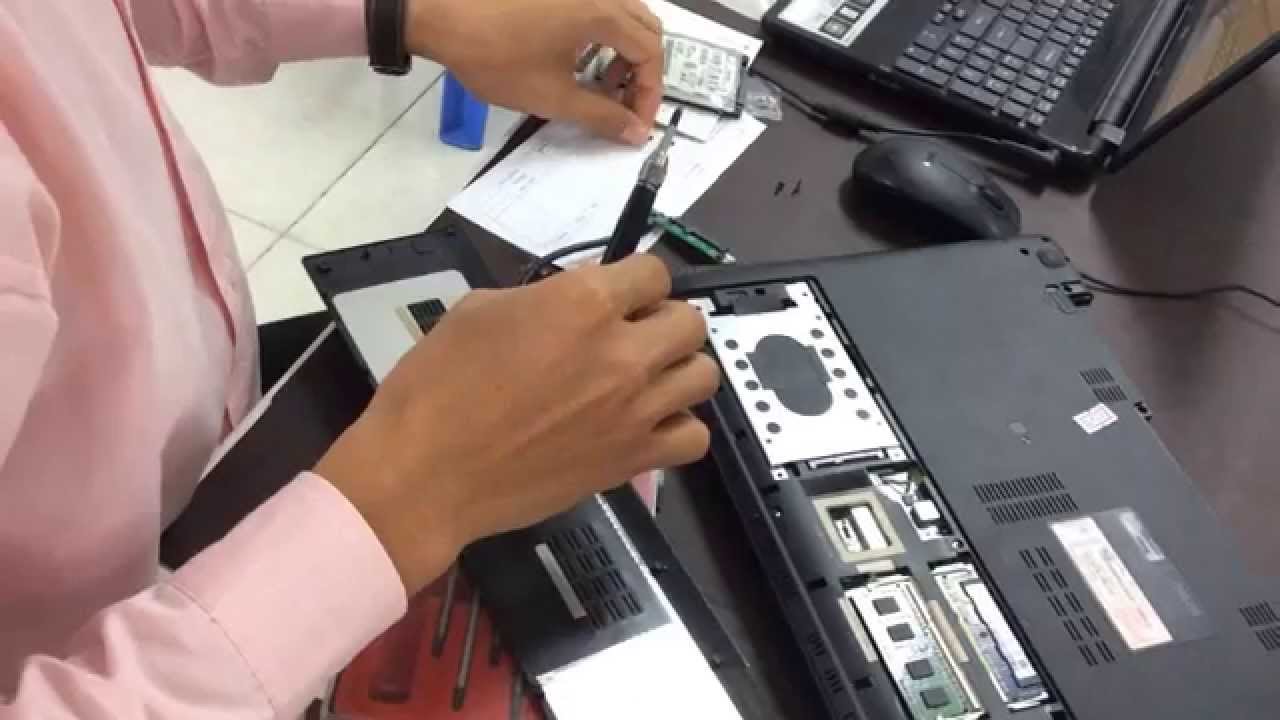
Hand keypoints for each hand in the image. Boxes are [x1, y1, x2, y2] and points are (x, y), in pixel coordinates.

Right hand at [316, 256, 717, 593]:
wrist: (426, 473)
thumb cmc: (437, 385)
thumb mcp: (480, 310)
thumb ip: (542, 298)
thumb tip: (572, 304)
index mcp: (585, 301)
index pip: (654, 272)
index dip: (635, 282)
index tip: (618, 297)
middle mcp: (624, 351)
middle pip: (690, 322)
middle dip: (663, 322)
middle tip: (630, 337)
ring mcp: (636, 409)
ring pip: (704, 375)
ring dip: (678, 371)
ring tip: (645, 381)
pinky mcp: (634, 460)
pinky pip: (694, 438)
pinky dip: (679, 429)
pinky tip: (648, 427)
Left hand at [405, 0, 663, 143]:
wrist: (439, 16)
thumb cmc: (495, 57)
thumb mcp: (552, 96)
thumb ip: (601, 116)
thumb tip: (635, 132)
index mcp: (602, 12)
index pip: (651, 53)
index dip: (650, 93)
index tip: (635, 124)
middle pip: (645, 28)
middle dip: (641, 72)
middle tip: (622, 105)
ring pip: (622, 15)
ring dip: (621, 53)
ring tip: (599, 84)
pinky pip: (597, 6)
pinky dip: (601, 34)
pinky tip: (575, 58)